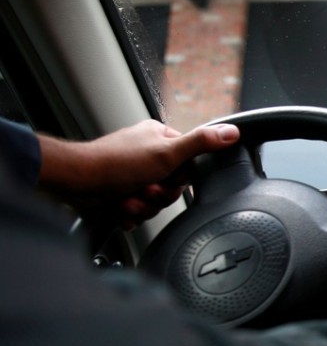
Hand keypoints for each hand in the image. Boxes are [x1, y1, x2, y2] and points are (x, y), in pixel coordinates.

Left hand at [38, 119, 239, 227]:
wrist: (75, 182)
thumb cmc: (115, 163)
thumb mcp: (166, 152)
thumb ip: (201, 144)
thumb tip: (232, 132)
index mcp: (160, 138)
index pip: (189, 165)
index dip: (180, 180)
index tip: (168, 180)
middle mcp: (146, 154)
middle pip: (172, 187)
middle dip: (158, 196)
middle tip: (146, 190)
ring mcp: (132, 175)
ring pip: (155, 202)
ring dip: (143, 206)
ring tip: (128, 200)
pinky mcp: (120, 192)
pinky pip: (138, 210)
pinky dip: (131, 213)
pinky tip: (122, 207)